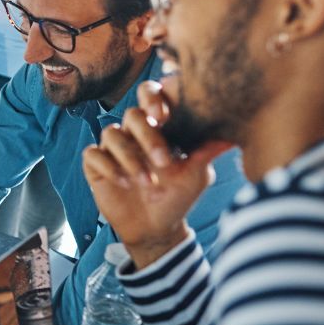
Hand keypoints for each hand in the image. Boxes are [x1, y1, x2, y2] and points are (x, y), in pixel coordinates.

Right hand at [82, 80, 231, 268]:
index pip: (150, 95)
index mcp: (158, 126)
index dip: (153, 98)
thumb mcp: (196, 175)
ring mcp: (113, 148)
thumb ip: (206, 153)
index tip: (164, 116)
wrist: (156, 228)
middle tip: (163, 161)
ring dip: (130, 158)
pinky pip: (93, 154)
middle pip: (132, 115)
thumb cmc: (178, 196)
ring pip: (111, 134)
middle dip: (147, 136)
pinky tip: (124, 183)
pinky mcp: (96, 165)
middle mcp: (133, 132)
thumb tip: (230, 137)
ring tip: (148, 182)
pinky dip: (108, 167)